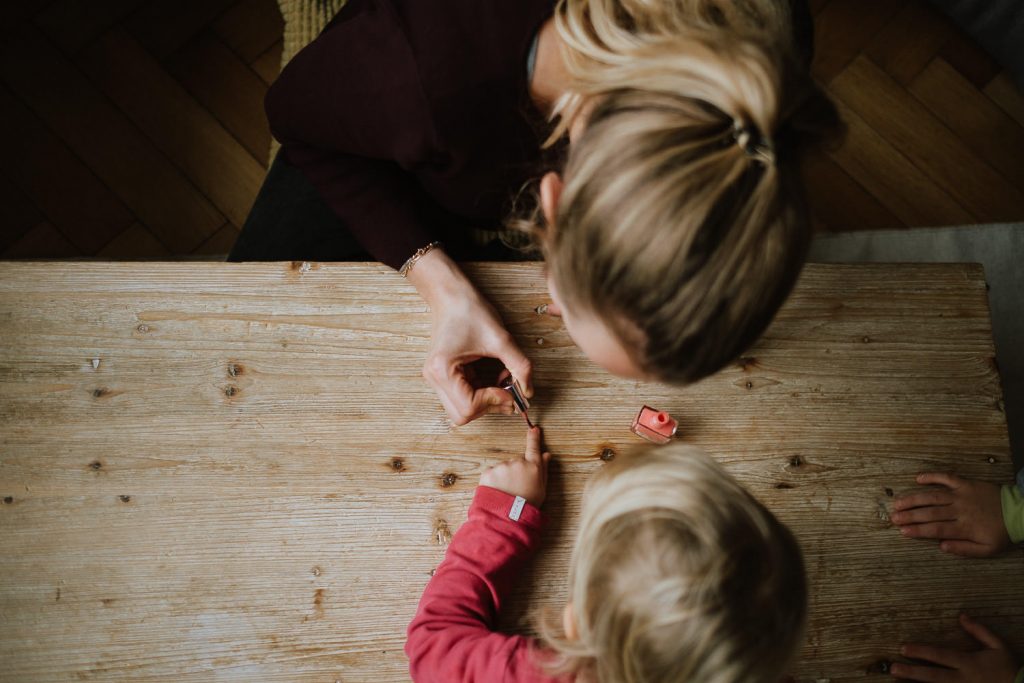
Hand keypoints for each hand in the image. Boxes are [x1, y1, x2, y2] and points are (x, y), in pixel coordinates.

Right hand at [408, 249, 532, 425]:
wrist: (451, 294)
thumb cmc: (470, 310)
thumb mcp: (501, 338)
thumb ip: (519, 366)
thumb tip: (529, 391)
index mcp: (442, 370)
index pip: (468, 407)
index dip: (494, 401)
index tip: (511, 391)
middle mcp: (434, 378)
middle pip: (463, 414)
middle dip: (490, 405)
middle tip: (509, 391)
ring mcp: (437, 378)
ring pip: (463, 409)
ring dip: (487, 400)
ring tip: (502, 379)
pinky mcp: (444, 376)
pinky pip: (464, 396)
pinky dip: (482, 392)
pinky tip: (493, 376)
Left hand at [479, 426, 550, 507]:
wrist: (507, 517)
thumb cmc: (528, 505)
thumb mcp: (541, 489)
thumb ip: (544, 470)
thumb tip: (546, 455)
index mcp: (533, 467)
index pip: (534, 448)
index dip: (534, 438)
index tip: (534, 429)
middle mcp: (518, 463)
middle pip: (517, 462)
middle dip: (516, 471)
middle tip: (517, 488)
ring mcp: (502, 467)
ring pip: (504, 468)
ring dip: (504, 477)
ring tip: (507, 492)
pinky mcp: (489, 472)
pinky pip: (492, 473)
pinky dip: (494, 481)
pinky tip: (498, 492)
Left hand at [890, 613, 1019, 681]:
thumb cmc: (1010, 668)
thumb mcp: (999, 646)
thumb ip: (980, 631)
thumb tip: (962, 615)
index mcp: (969, 663)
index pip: (940, 656)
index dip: (921, 651)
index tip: (903, 648)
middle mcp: (964, 680)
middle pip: (933, 676)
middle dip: (912, 672)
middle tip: (893, 668)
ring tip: (897, 682)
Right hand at [891, 473, 1009, 556]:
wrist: (1018, 512)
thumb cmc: (1000, 532)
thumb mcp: (986, 549)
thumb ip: (964, 549)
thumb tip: (941, 546)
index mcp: (964, 527)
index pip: (935, 529)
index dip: (917, 530)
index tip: (903, 531)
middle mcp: (959, 510)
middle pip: (930, 513)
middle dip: (909, 515)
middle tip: (894, 517)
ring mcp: (961, 495)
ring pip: (933, 496)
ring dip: (914, 499)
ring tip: (898, 502)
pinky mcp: (965, 483)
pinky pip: (946, 478)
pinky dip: (932, 476)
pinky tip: (918, 478)